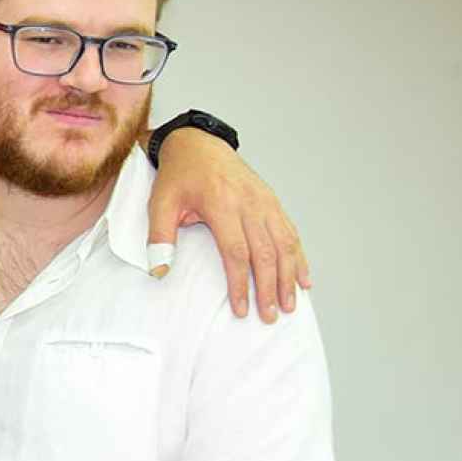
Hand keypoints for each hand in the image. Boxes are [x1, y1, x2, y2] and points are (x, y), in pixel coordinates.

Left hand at [148, 129, 308, 322]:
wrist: (198, 144)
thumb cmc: (179, 176)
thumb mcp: (160, 203)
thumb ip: (159, 238)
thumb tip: (160, 272)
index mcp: (222, 205)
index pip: (236, 252)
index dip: (241, 283)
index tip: (241, 309)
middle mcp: (249, 204)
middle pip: (266, 253)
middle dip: (269, 288)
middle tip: (270, 316)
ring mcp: (265, 202)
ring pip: (284, 245)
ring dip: (289, 277)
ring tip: (290, 305)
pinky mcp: (272, 201)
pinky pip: (290, 232)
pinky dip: (299, 257)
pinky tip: (303, 278)